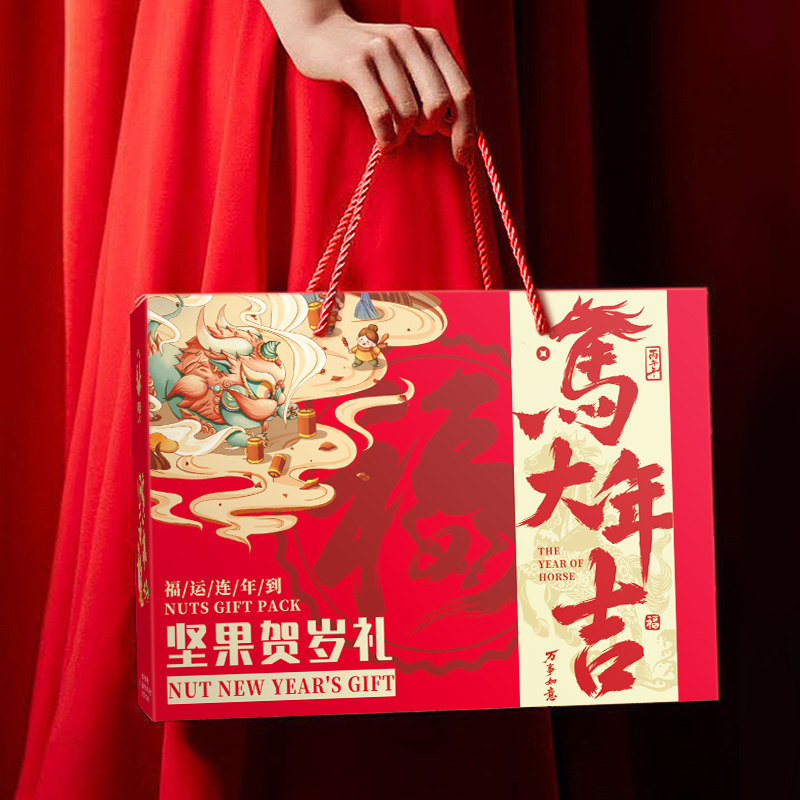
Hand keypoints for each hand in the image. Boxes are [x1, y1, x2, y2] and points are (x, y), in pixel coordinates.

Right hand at [262, 1, 475, 163]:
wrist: (320, 32)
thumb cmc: (369, 61)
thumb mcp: (406, 68)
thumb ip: (431, 91)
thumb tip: (453, 129)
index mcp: (431, 41)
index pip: (462, 91)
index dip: (467, 128)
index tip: (462, 157)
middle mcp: (411, 40)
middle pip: (440, 103)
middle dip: (430, 130)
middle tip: (414, 136)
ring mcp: (382, 49)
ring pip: (410, 112)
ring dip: (403, 136)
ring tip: (392, 139)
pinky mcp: (356, 63)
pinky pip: (381, 113)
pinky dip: (386, 137)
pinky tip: (385, 145)